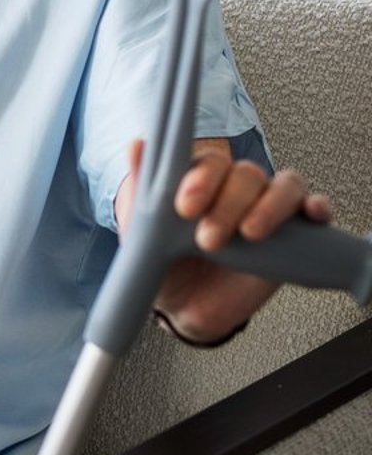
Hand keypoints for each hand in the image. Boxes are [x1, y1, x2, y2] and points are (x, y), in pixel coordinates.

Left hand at [131, 139, 333, 346]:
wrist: (187, 309)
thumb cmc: (165, 265)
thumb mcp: (144, 233)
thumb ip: (142, 191)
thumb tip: (137, 145)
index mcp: (200, 181)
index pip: (209, 163)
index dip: (202, 179)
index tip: (186, 207)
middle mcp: (236, 189)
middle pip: (246, 174)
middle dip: (228, 203)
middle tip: (208, 238)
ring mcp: (268, 208)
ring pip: (283, 185)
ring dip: (269, 206)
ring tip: (249, 234)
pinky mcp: (294, 233)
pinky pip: (314, 208)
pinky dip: (317, 205)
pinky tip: (311, 213)